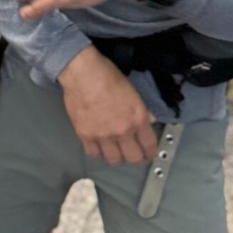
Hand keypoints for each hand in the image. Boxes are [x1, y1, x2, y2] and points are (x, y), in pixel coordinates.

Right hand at [58, 47, 157, 164]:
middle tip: (134, 155)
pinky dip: (97, 152)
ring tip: (115, 151)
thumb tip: (149, 120)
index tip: (148, 153)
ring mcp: (103, 135)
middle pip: (134, 158)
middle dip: (136, 158)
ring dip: (117, 157)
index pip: (150, 146)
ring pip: (114, 160)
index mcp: (138, 118)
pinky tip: (98, 146)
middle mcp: (123, 130)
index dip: (150, 152)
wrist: (82, 72)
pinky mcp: (85, 135)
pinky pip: (94, 153)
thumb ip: (142, 110)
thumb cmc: (105, 75)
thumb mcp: (132, 91)